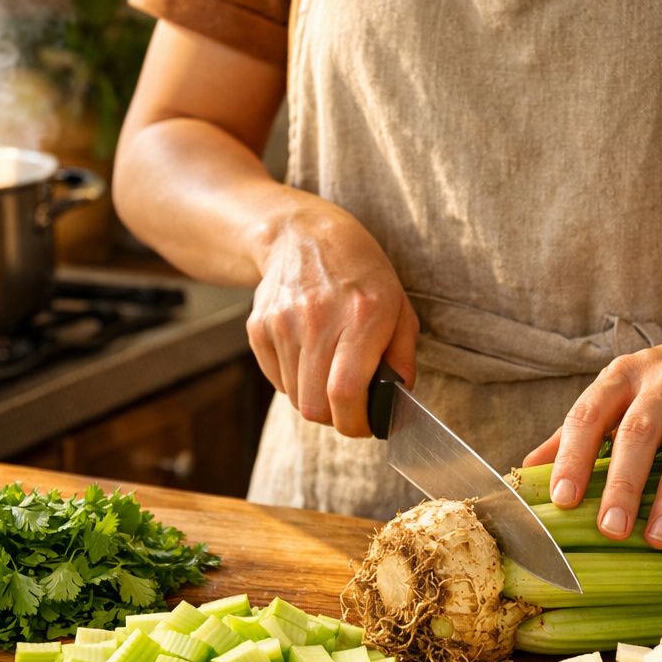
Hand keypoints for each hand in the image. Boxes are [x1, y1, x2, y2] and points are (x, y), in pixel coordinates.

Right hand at [246, 204, 418, 436]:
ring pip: (295, 398)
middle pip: (315, 407)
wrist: (302, 236)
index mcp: (363, 315)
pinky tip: (308, 357)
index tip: (366, 425)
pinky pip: (276, 381)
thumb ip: (403, 358)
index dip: (356, 424)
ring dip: (315, 398)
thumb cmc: (360, 274)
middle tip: (350, 406)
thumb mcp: (399, 307)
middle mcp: (318, 319)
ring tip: (329, 371)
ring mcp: (282, 323)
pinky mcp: (258, 327)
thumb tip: (396, 402)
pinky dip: (294, 382)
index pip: (346, 394)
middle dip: (336, 418)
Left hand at [524, 313, 661, 548]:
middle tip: (611, 529)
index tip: (562, 499)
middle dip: (623, 484)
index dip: (573, 457)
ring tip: (659, 538)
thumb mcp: (620, 390)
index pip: (590, 415)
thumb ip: (577, 430)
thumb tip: (525, 469)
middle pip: (638, 434)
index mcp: (623, 375)